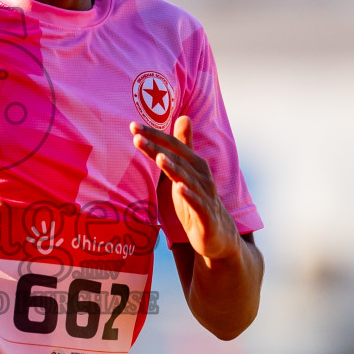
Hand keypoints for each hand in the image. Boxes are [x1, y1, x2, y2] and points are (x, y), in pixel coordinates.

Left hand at [131, 115, 241, 263]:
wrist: (220, 236)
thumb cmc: (199, 201)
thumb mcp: (188, 172)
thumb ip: (184, 146)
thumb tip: (184, 117)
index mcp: (195, 164)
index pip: (173, 145)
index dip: (154, 135)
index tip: (133, 126)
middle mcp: (201, 176)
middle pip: (176, 158)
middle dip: (156, 147)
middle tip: (136, 136)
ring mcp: (205, 195)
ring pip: (186, 179)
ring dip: (173, 168)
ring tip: (158, 157)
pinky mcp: (206, 215)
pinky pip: (198, 204)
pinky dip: (189, 196)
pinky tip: (179, 189)